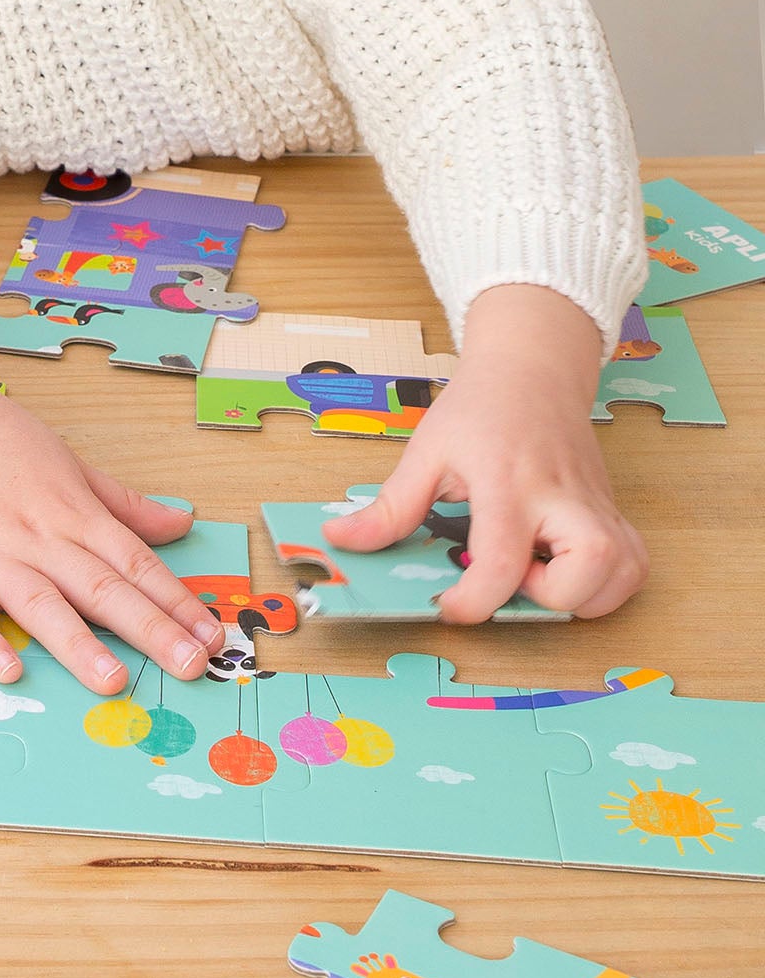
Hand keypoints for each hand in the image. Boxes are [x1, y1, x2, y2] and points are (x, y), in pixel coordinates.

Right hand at [0, 320, 223, 690]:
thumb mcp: (71, 465)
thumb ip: (123, 504)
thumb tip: (181, 524)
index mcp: (74, 513)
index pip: (136, 562)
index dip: (176, 601)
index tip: (213, 635)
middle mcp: (39, 536)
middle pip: (101, 587)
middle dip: (150, 629)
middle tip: (191, 665)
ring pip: (41, 602)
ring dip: (77, 643)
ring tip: (113, 681)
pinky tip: (9, 669)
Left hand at [319, 285, 647, 619]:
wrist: (532, 369)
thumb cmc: (478, 408)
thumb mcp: (426, 452)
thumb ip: (390, 506)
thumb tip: (342, 540)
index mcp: (507, 483)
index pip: (502, 560)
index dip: (475, 600)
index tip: (450, 608)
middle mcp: (562, 497)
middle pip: (590, 570)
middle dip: (548, 598)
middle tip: (508, 576)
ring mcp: (595, 504)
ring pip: (624, 572)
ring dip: (584, 596)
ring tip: (538, 574)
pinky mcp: (613, 509)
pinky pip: (634, 563)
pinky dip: (610, 583)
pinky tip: (565, 568)